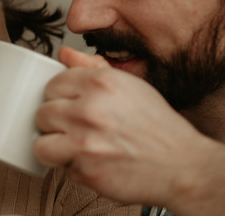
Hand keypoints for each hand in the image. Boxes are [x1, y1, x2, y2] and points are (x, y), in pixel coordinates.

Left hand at [33, 46, 224, 214]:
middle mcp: (90, 108)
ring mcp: (85, 141)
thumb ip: (93, 68)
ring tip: (75, 147)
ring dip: (55, 147)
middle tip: (76, 129)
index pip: (52, 84)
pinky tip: (89, 162)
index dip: (61, 98)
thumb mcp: (130, 86)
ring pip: (41, 142)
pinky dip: (69, 168)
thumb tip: (64, 55)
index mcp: (101, 82)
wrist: (183, 165)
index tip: (71, 107)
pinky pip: (58, 167)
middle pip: (43, 112)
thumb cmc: (158, 128)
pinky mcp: (85, 170)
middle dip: (56, 123)